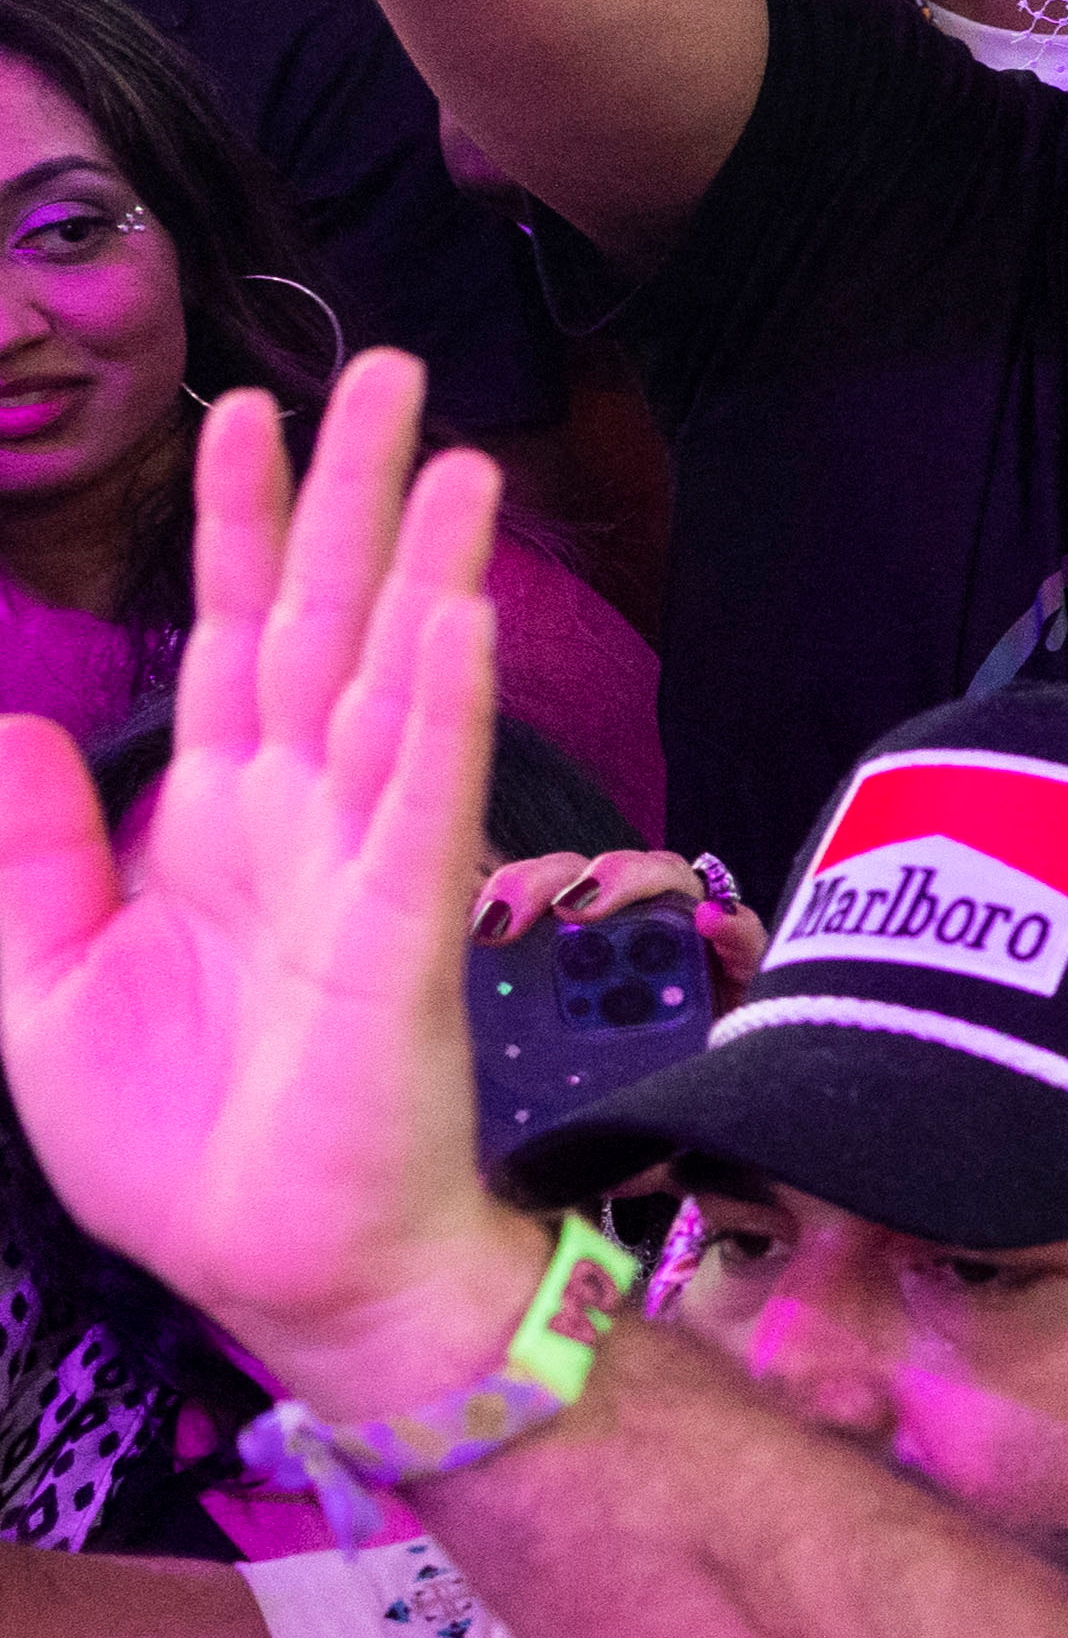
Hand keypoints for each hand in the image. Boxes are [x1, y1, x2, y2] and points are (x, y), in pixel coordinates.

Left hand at [0, 368, 516, 1430]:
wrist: (273, 1269)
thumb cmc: (178, 1145)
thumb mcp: (40, 986)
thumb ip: (32, 853)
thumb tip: (15, 717)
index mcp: (218, 824)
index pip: (229, 641)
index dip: (233, 526)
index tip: (240, 410)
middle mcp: (302, 819)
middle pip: (324, 623)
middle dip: (348, 498)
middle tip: (381, 369)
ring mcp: (363, 864)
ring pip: (394, 682)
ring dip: (422, 569)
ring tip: (452, 456)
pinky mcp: (401, 929)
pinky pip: (423, 798)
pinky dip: (442, 706)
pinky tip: (455, 621)